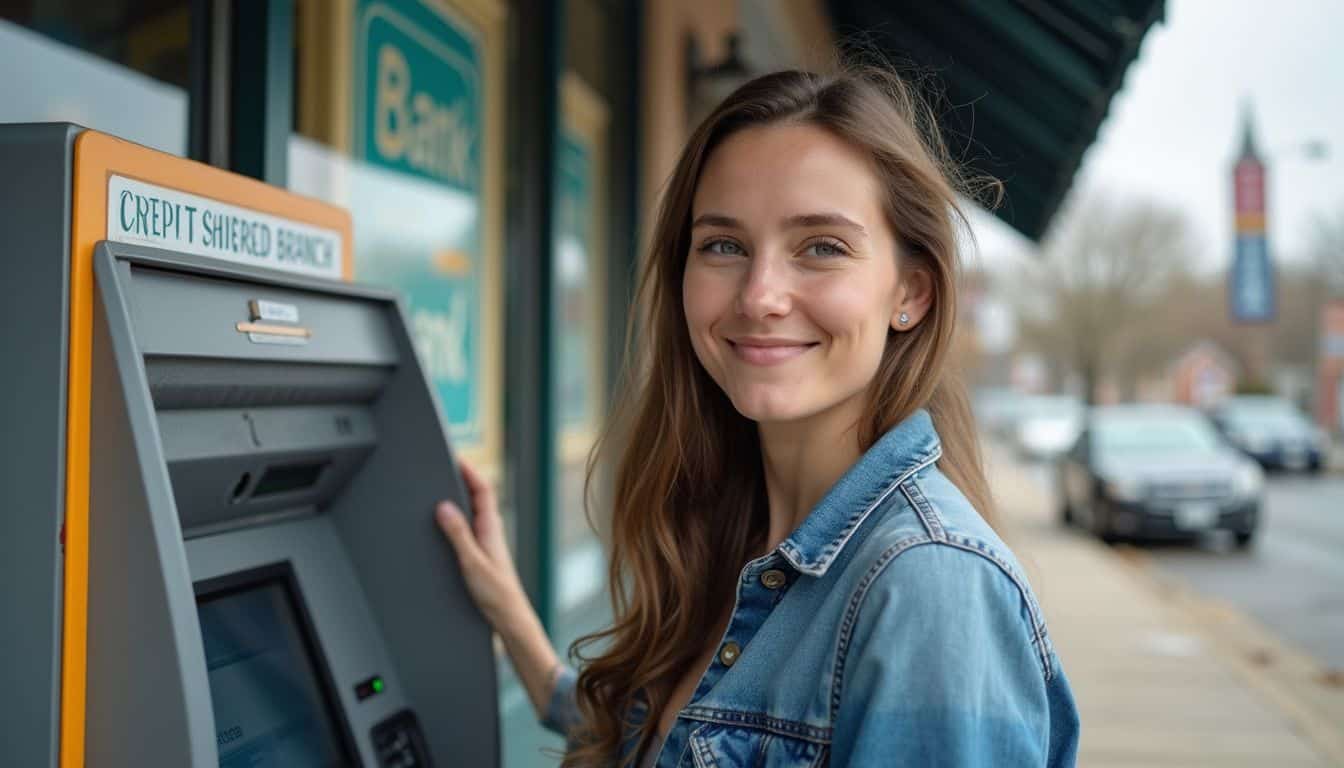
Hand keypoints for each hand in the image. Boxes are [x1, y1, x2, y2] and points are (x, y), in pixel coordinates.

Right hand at [435, 458, 527, 628]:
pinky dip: (457, 516)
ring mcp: (486, 540)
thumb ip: (458, 534)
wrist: (508, 616)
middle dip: (462, 477)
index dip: (470, 469)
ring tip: (440, 485)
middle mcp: (490, 529)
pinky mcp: (481, 552)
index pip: (482, 488)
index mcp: (490, 526)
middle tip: (443, 464)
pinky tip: (444, 521)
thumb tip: (443, 505)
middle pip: (476, 495)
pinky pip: (468, 526)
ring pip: (472, 510)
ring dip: (459, 496)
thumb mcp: (471, 562)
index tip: (455, 455)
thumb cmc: (495, 592)